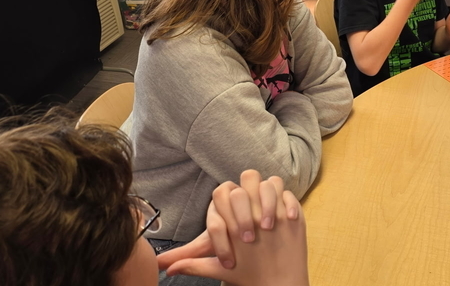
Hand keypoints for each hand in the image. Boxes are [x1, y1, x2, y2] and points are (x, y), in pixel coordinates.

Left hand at [161, 170, 308, 285]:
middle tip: (248, 236)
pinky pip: (288, 192)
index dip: (224, 223)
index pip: (221, 197)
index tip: (229, 257)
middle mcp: (248, 198)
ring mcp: (268, 199)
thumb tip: (161, 266)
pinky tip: (289, 220)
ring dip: (268, 202)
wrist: (264, 264)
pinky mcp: (288, 204)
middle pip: (245, 182)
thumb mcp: (214, 259)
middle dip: (245, 209)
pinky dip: (289, 203)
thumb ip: (190, 260)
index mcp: (227, 206)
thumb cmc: (238, 257)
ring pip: (268, 182)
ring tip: (270, 227)